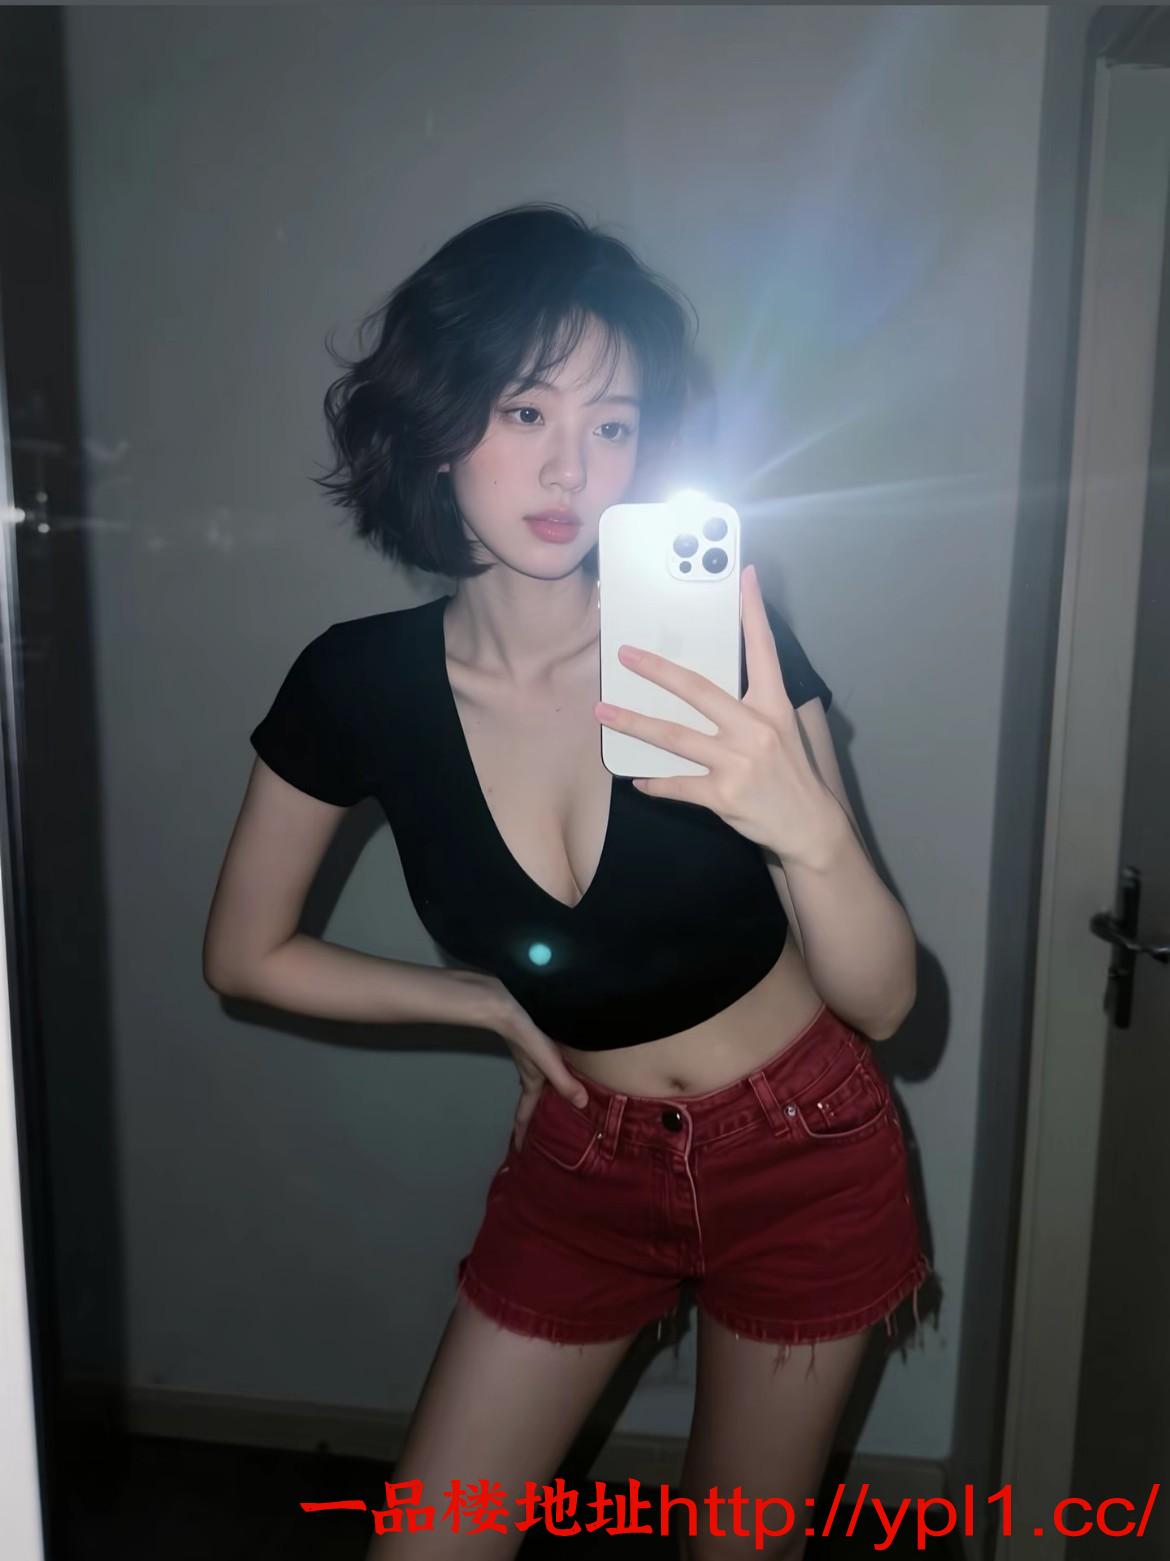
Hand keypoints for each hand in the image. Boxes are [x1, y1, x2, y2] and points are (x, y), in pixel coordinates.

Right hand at [482, 979, 589, 1150]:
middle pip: (532, 1100)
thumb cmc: (525, 1033)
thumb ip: (564, 1082)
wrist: (505, 1002)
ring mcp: (529, 1057)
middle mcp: (529, 1072)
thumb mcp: (547, 1059)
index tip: (519, 1153)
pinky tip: (563, 1068)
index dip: (522, 1134)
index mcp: (531, 1081)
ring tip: (559, 1104)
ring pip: (538, 1083)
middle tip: (544, 1134)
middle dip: (535, 1118)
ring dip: (544, 1096)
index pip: (524, 1113)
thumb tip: (582, 1106)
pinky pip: (543, 1067)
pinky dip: (550, 1076)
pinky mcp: (532, 1042)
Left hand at [594, 564, 843, 867]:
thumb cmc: (791, 772)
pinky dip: (654, 782)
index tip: (743, 575)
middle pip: (698, 690)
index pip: (763, 650)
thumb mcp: (782, 729)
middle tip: (625, 655)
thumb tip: (708, 686)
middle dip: (657, 670)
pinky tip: (637, 779)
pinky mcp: (723, 794)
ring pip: (675, 737)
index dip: (753, 611)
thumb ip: (751, 705)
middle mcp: (755, 729)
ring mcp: (738, 762)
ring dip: (635, 723)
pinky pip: (678, 784)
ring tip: (604, 711)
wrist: (809, 826)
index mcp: (773, 706)